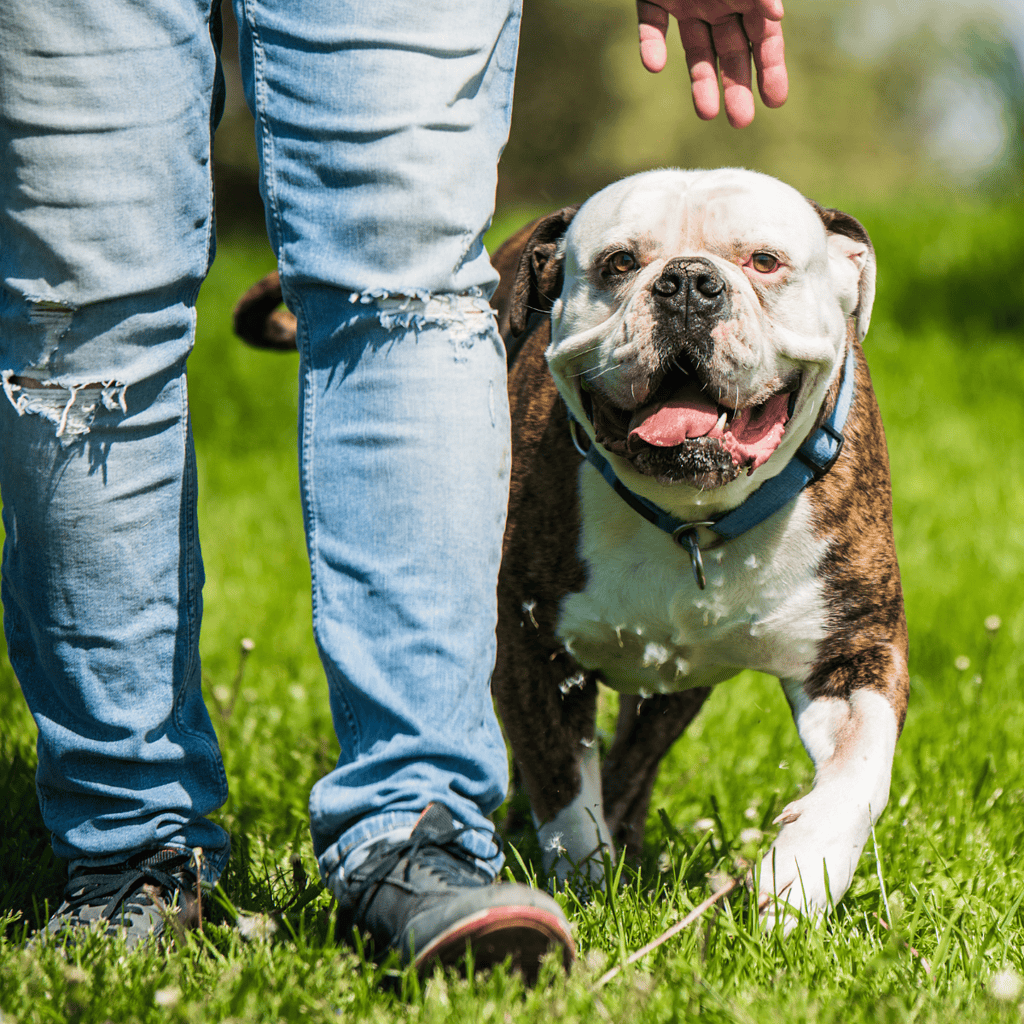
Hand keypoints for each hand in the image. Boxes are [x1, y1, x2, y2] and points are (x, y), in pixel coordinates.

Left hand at [636, 1, 787, 127]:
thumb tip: (776, 18)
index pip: (763, 38)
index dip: (770, 68)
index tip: (775, 102)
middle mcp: (719, 2)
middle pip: (730, 53)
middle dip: (737, 87)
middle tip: (741, 121)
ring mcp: (686, 1)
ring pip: (694, 49)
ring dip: (700, 82)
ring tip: (706, 114)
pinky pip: (651, 25)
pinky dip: (651, 45)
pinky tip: (654, 65)